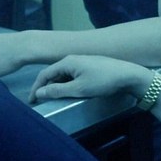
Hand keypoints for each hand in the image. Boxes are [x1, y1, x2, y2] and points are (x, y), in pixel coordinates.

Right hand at [29, 55, 147, 102]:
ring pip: (64, 75)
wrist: (129, 75)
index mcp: (67, 62)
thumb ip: (57, 91)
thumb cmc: (103, 81)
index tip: (31, 101)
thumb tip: (39, 93)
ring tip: (54, 99)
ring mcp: (83, 62)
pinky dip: (67, 84)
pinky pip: (73, 75)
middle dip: (46, 87)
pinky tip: (69, 93)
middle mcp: (73, 59)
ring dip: (57, 86)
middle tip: (41, 102)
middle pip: (53, 74)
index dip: (36, 88)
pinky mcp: (90, 66)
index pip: (45, 74)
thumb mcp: (78, 89)